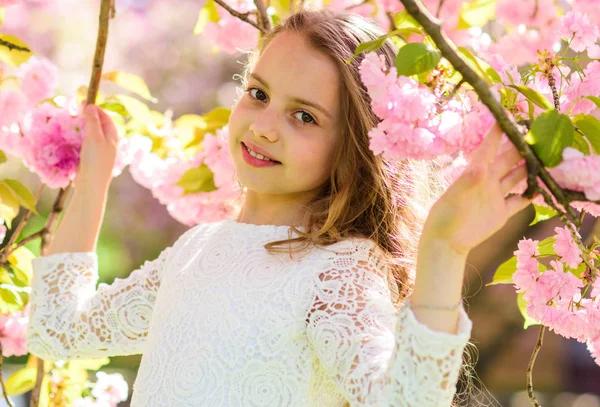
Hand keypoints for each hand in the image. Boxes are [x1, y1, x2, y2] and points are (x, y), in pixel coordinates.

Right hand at [74, 104, 118, 192]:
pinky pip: (87, 144)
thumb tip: (91, 106)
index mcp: (113, 137)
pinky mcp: (93, 159)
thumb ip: (92, 121)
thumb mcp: (94, 137)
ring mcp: (101, 151)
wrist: (91, 184)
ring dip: (83, 127)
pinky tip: (72, 137)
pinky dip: (81, 137)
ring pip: (93, 134)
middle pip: (100, 125)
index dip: (95, 109)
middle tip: (76, 110)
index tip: (82, 101)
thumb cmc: (95, 159)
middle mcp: (109, 143)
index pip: (105, 117)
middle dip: (88, 117)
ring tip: (72, 121)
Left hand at [420, 123, 536, 256]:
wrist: (446, 242)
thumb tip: (481, 167)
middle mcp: (487, 182)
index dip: (496, 134)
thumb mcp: (454, 198)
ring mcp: (495, 196)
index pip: (487, 149)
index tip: (506, 117)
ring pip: (517, 178)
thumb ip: (467, 183)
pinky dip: (531, 195)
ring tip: (548, 159)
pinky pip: (519, 201)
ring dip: (531, 169)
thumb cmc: (445, 217)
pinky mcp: (502, 213)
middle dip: (522, 148)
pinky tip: (543, 190)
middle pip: (508, 160)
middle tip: (539, 136)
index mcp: (474, 174)